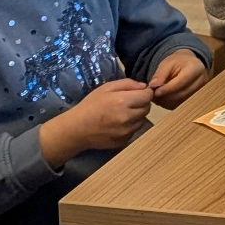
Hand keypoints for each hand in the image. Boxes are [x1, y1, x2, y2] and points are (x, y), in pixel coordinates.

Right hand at [38, 78, 152, 165]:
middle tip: (131, 102)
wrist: (76, 129)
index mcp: (123, 101)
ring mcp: (126, 131)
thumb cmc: (90, 105)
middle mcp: (127, 117)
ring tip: (123, 113)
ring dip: (137, 115)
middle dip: (142, 104)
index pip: (148, 96)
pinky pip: (135, 130)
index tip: (140, 92)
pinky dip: (131, 126)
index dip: (146, 92)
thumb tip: (144, 86)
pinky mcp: (124, 141)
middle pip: (147, 108)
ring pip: (142, 120)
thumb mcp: (106, 88)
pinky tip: (119, 123)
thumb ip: (128, 84)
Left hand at [147, 48, 208, 108]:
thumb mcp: (167, 63)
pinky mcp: (195, 99)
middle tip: (153, 95)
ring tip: (157, 96)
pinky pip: (180, 105)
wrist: (189, 64)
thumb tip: (152, 86)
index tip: (155, 92)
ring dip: (166, 101)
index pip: (182, 82)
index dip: (167, 89)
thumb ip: (160, 74)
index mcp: (196, 68)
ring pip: (181, 102)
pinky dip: (169, 103)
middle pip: (182, 94)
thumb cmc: (178, 62)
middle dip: (166, 96)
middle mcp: (201, 81)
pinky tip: (163, 98)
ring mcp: (200, 92)